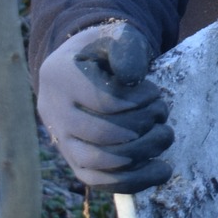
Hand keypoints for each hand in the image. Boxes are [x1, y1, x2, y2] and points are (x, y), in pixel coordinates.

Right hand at [36, 20, 173, 192]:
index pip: (102, 100)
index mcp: (60, 76)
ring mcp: (60, 139)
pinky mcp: (73, 160)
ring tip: (164, 136)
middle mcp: (52, 111)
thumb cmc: (106, 52)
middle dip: (141, 126)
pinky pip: (97, 180)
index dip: (137, 102)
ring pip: (96, 162)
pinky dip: (132, 181)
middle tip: (162, 113)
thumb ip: (127, 50)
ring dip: (140, 154)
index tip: (153, 93)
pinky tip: (162, 170)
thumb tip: (132, 79)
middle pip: (100, 134)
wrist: (82, 67)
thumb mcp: (118, 36)